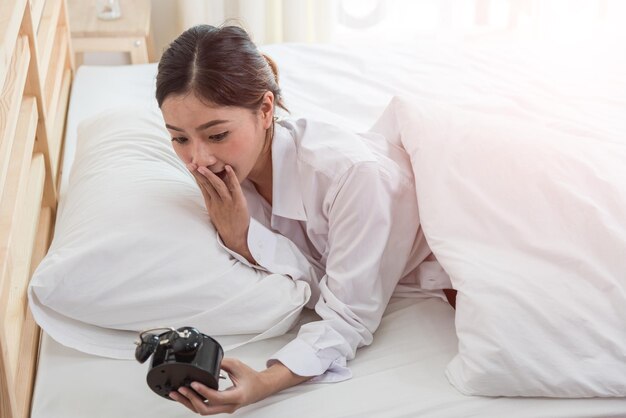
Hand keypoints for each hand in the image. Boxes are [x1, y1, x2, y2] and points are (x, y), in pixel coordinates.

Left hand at [169, 358, 310, 414]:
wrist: (260, 388)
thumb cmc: (252, 379)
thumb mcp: (238, 366)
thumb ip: (223, 362)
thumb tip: (209, 360)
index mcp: (236, 396)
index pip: (216, 398)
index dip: (203, 391)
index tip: (194, 383)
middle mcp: (229, 406)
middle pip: (206, 409)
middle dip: (191, 399)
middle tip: (182, 389)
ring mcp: (224, 408)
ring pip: (203, 411)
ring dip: (189, 402)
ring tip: (177, 393)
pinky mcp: (220, 407)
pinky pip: (205, 408)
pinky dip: (194, 402)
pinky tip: (185, 396)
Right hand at [188, 163, 254, 262]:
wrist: (235, 238)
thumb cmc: (227, 225)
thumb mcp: (215, 214)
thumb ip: (212, 201)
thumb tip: (209, 192)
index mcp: (211, 204)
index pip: (202, 187)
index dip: (197, 176)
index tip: (191, 167)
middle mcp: (217, 202)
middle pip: (206, 185)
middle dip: (198, 174)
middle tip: (191, 164)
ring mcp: (227, 202)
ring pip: (217, 185)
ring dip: (210, 175)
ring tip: (203, 166)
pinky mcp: (238, 203)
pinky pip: (234, 187)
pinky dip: (231, 177)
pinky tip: (228, 168)